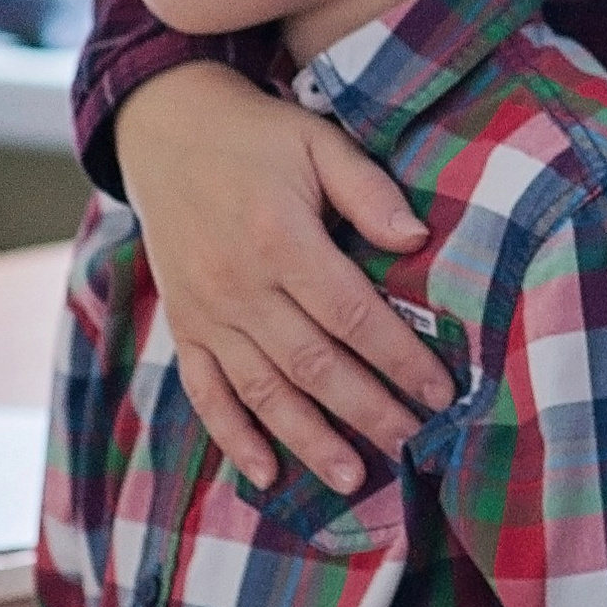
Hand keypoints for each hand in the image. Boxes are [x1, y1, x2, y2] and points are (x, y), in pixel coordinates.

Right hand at [116, 63, 450, 495]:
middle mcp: (239, 286)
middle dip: (367, 411)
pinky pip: (206, 392)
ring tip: (353, 478)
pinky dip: (233, 436)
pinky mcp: (183, 326)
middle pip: (312, 364)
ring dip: (308, 439)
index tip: (441, 392)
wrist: (164, 128)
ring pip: (262, 390)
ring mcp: (206, 312)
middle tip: (414, 447)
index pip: (351, 314)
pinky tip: (266, 474)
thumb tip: (418, 238)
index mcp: (279, 239)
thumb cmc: (258, 135)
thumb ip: (368, 190)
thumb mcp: (318, 142)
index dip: (399, 357)